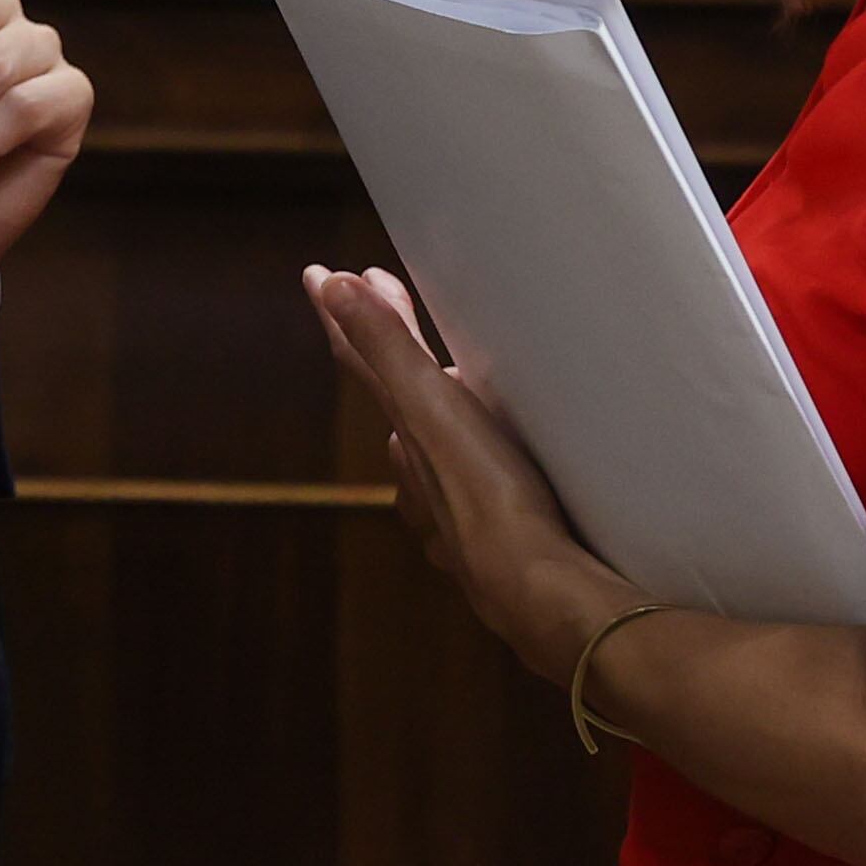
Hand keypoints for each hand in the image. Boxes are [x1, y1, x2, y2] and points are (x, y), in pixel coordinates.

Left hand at [305, 264, 631, 683]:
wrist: (537, 590)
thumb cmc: (488, 496)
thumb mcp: (430, 408)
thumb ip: (384, 348)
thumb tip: (328, 287)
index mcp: (409, 437)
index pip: (368, 364)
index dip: (353, 319)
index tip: (330, 275)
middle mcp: (423, 476)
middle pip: (398, 404)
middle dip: (392, 356)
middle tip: (386, 307)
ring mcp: (457, 513)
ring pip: (433, 453)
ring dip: (435, 412)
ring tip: (448, 385)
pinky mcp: (498, 539)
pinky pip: (474, 489)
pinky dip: (474, 464)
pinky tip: (495, 471)